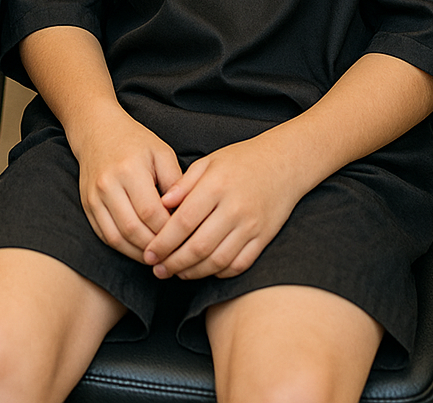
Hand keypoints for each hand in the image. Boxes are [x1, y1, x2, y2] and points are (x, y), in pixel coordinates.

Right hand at [74, 107, 181, 260]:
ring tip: (160, 258)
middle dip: (156, 248)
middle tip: (175, 256)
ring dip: (139, 254)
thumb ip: (176, 183)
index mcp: (129, 169)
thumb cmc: (136, 141)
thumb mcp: (162, 153)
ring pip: (117, 238)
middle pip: (134, 230)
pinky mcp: (87, 206)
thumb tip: (186, 216)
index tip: (185, 239)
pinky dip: (124, 248)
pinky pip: (105, 236)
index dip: (169, 231)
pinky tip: (140, 251)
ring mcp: (93, 197)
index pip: (151, 213)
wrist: (97, 130)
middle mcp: (108, 185)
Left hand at [143, 133, 303, 280]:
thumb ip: (184, 183)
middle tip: (157, 269)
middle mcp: (234, 209)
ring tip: (176, 272)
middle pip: (198, 246)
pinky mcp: (263, 238)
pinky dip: (219, 272)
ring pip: (217, 261)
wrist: (283, 163)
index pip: (183, 222)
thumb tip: (161, 204)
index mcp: (216, 187)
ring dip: (193, 272)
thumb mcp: (208, 162)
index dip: (163, 242)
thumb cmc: (241, 160)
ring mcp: (251, 226)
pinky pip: (239, 265)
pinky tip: (205, 270)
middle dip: (173, 262)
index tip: (149, 252)